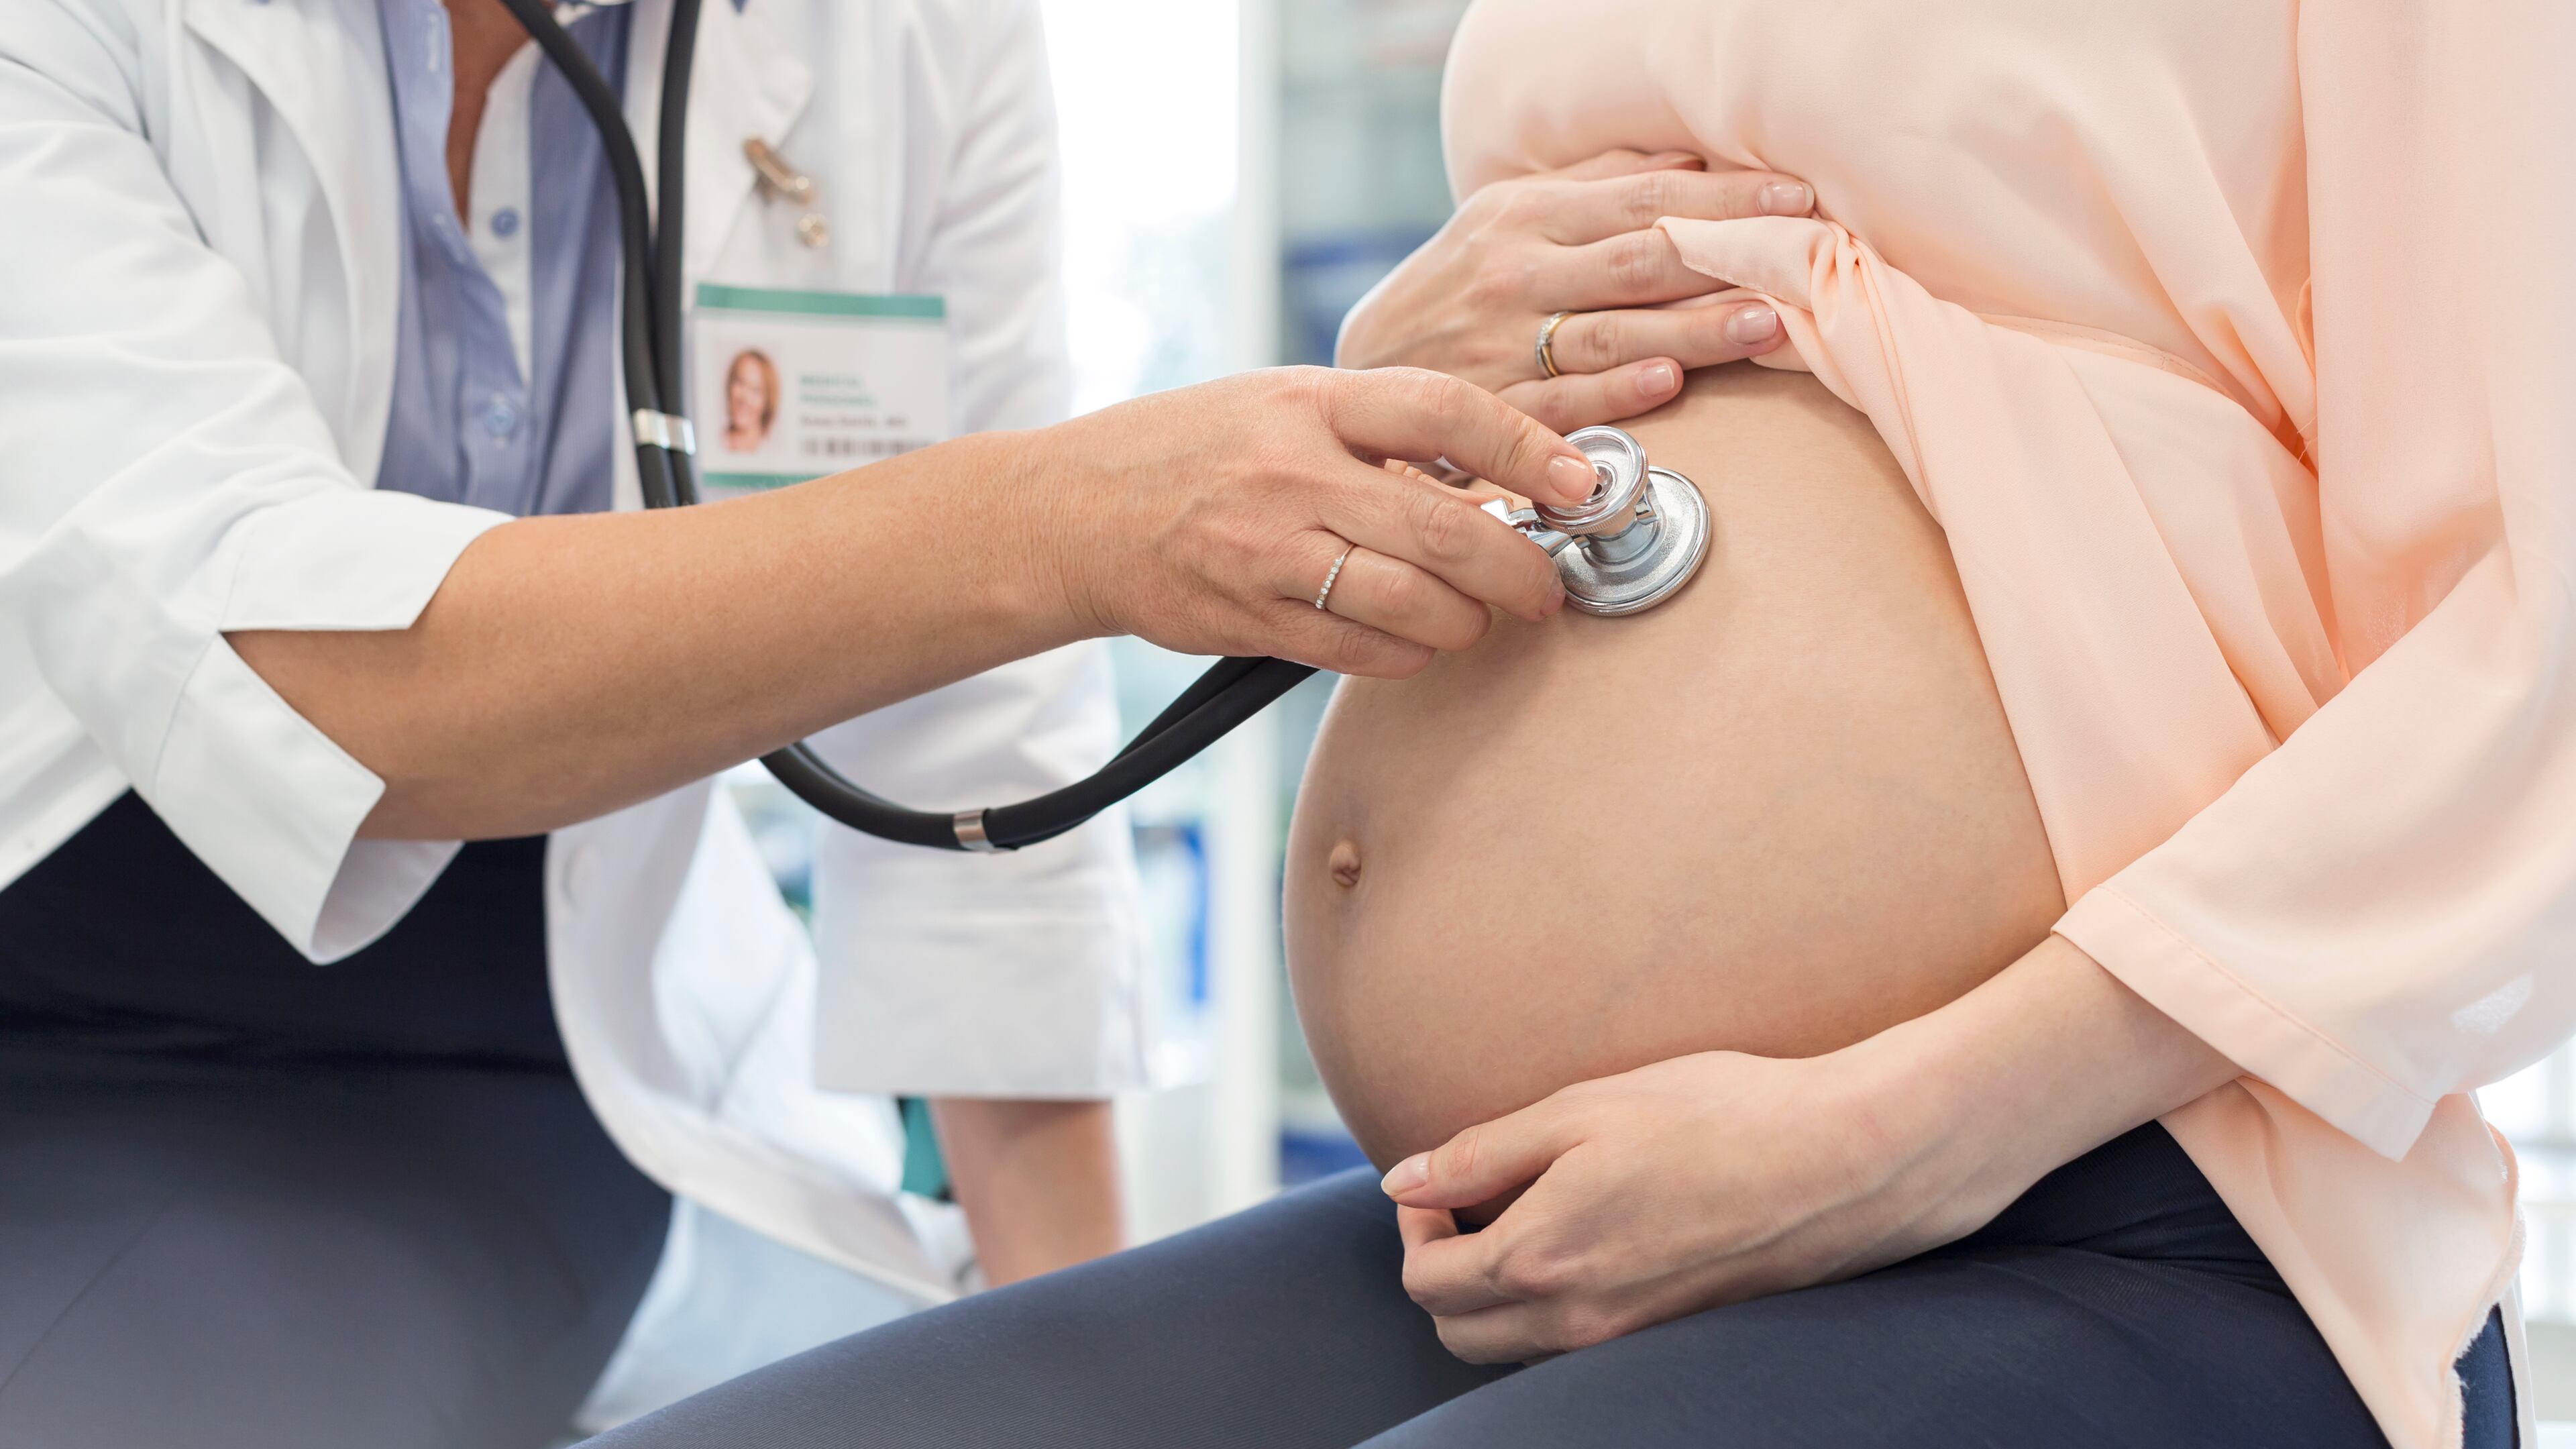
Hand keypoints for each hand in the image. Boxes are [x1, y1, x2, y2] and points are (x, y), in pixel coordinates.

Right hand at [1034, 365, 1599, 678]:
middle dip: (1520, 570)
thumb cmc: (1195, 449)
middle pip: (1445, 531)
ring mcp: (1267, 551)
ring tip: (1479, 616)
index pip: (1445, 411)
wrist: (1074, 511)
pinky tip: (1417, 640)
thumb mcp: (1284, 404)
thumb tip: (1498, 477)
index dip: (1528, 449)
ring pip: (1411, 605)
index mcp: (1311, 400)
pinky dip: (1410, 654)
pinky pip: (1361, 652)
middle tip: (1547, 588)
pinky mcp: (1249, 618)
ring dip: (1467, 622)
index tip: (1581, 481)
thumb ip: (1381, 432)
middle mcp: (1292, 472)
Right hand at [1336, 150, 1812, 431]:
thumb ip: (1594, 190)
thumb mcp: (1508, 218)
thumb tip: (1688, 164)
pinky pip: (1563, 402)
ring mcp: (1502, 344)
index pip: (1643, 199)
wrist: (1365, 367)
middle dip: (1723, 256)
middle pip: (1637, 259)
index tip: (1794, 196)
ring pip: (1612, 331)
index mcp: (1526, 216)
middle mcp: (1516, 274)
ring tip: (1763, 326)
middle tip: (1798, 257)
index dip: (1724, 197)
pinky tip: (1668, 385)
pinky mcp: (1493, 410)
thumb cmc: (1455, 287)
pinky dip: (1616, 394)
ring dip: (1692, 330)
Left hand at [1378, 937, 2238, 1363]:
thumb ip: (1480, 1152)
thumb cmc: (1716, 1115)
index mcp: (1541, 1259)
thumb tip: (1404, 1179)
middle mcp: (1577, 1319)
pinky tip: (1585, 1238)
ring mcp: (1626, 1337)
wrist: (1844, 1160)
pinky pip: (1574, 1344)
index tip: (1437, 1181)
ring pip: (1514, 1347)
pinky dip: (1550, 1306)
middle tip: (1469, 1202)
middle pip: (1458, 1330)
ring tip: (1524, 1215)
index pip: (1426, 1280)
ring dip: (1493, 1293)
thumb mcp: (1579, 1110)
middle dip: (1441, 1268)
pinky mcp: (1669, 1333)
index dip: (1414, 1226)